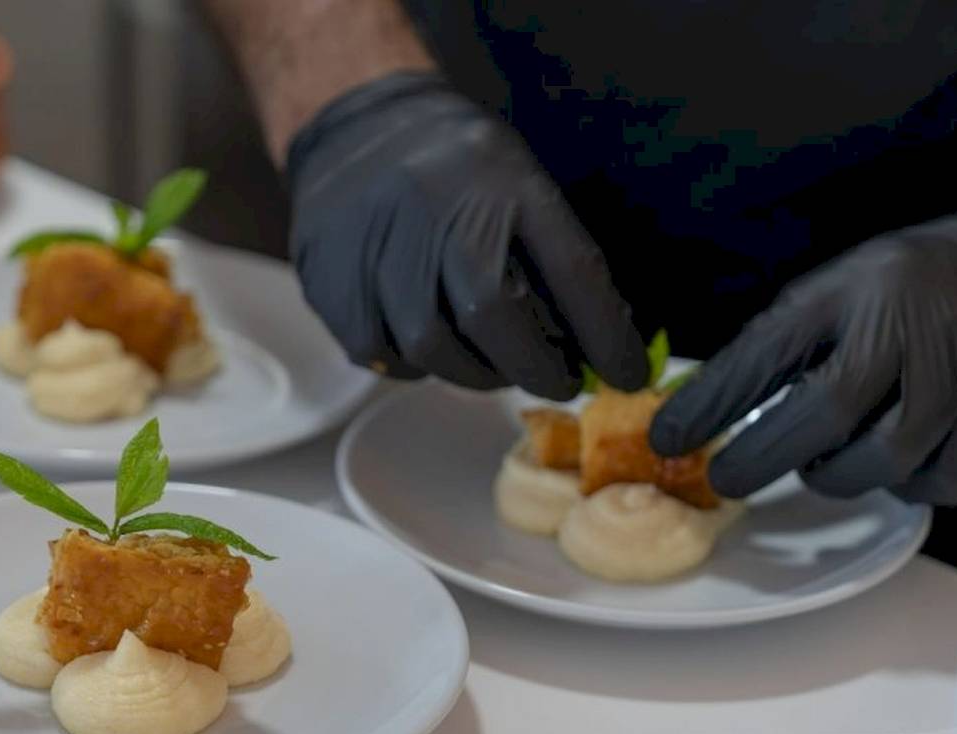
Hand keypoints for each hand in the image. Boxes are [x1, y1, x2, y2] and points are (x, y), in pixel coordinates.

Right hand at [285, 72, 647, 398]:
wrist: (353, 129)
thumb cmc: (455, 168)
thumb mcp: (516, 180)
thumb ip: (554, 257)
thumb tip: (600, 348)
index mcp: (500, 175)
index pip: (569, 266)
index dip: (604, 333)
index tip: (626, 375)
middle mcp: (435, 204)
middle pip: (490, 314)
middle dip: (533, 367)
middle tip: (554, 382)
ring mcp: (375, 241)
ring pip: (430, 346)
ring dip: (473, 373)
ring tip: (492, 367)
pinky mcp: (330, 277)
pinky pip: (378, 351)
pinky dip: (414, 366)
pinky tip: (432, 348)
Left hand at [650, 217, 956, 504]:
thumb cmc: (896, 295)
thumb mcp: (827, 298)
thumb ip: (769, 352)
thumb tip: (687, 419)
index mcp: (858, 295)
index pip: (771, 352)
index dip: (715, 402)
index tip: (668, 439)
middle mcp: (916, 334)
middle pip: (827, 418)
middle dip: (766, 457)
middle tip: (731, 476)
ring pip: (882, 465)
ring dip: (840, 473)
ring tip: (827, 454)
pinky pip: (935, 485)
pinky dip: (902, 483)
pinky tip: (893, 455)